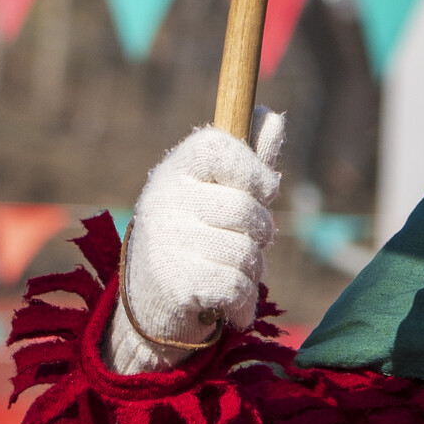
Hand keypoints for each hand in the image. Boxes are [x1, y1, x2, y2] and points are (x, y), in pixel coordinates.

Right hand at [113, 114, 285, 373]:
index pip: (221, 146)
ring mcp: (167, 241)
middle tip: (242, 245)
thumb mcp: (217, 195)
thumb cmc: (196, 240)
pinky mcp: (175, 283)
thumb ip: (249, 159)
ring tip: (231, 275)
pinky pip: (237, 287)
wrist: (150, 308)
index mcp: (175, 170)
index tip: (263, 192)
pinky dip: (244, 304)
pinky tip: (231, 308)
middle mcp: (164, 200)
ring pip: (247, 252)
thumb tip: (273, 115)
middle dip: (261, 235)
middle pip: (247, 209)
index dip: (255, 171)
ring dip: (252, 273)